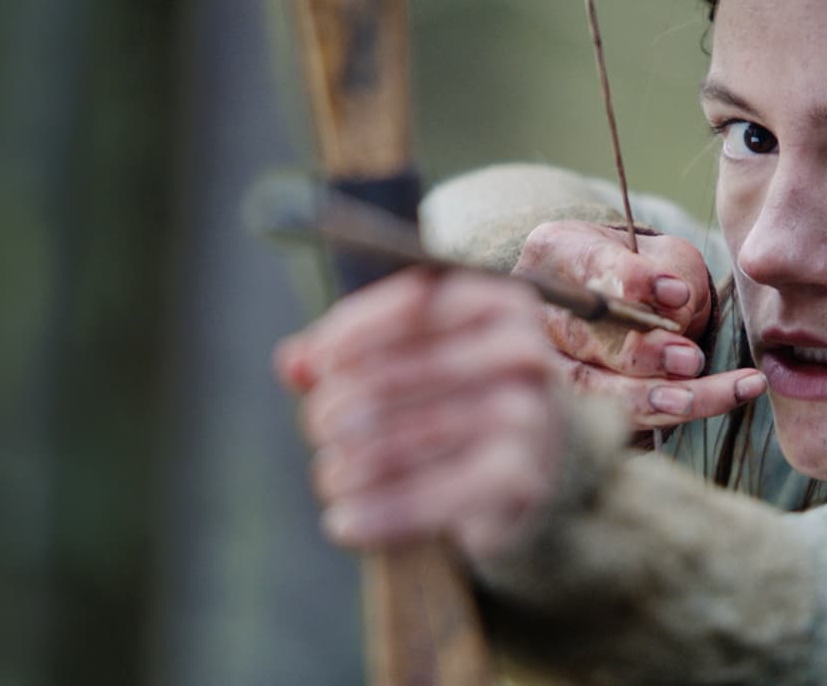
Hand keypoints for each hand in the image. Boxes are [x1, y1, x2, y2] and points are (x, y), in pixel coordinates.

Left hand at [275, 268, 567, 559]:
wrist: (534, 469)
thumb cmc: (459, 399)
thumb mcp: (412, 361)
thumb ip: (351, 354)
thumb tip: (292, 362)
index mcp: (498, 304)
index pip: (415, 304)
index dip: (354, 331)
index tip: (316, 364)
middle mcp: (523, 352)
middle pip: (401, 373)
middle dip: (343, 404)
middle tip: (317, 428)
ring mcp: (528, 415)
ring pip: (408, 438)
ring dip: (351, 465)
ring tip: (327, 478)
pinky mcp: (521, 477)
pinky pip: (432, 495)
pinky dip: (380, 512)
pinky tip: (343, 523)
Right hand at [514, 220, 765, 428]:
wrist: (633, 304)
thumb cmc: (649, 270)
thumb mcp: (667, 256)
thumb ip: (672, 273)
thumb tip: (675, 307)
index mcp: (556, 251)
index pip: (588, 265)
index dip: (633, 282)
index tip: (679, 295)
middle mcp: (541, 309)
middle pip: (580, 336)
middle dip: (639, 353)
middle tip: (690, 359)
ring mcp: (547, 360)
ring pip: (591, 388)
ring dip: (648, 397)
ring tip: (695, 397)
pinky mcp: (570, 402)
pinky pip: (613, 418)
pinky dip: (667, 415)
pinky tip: (717, 402)